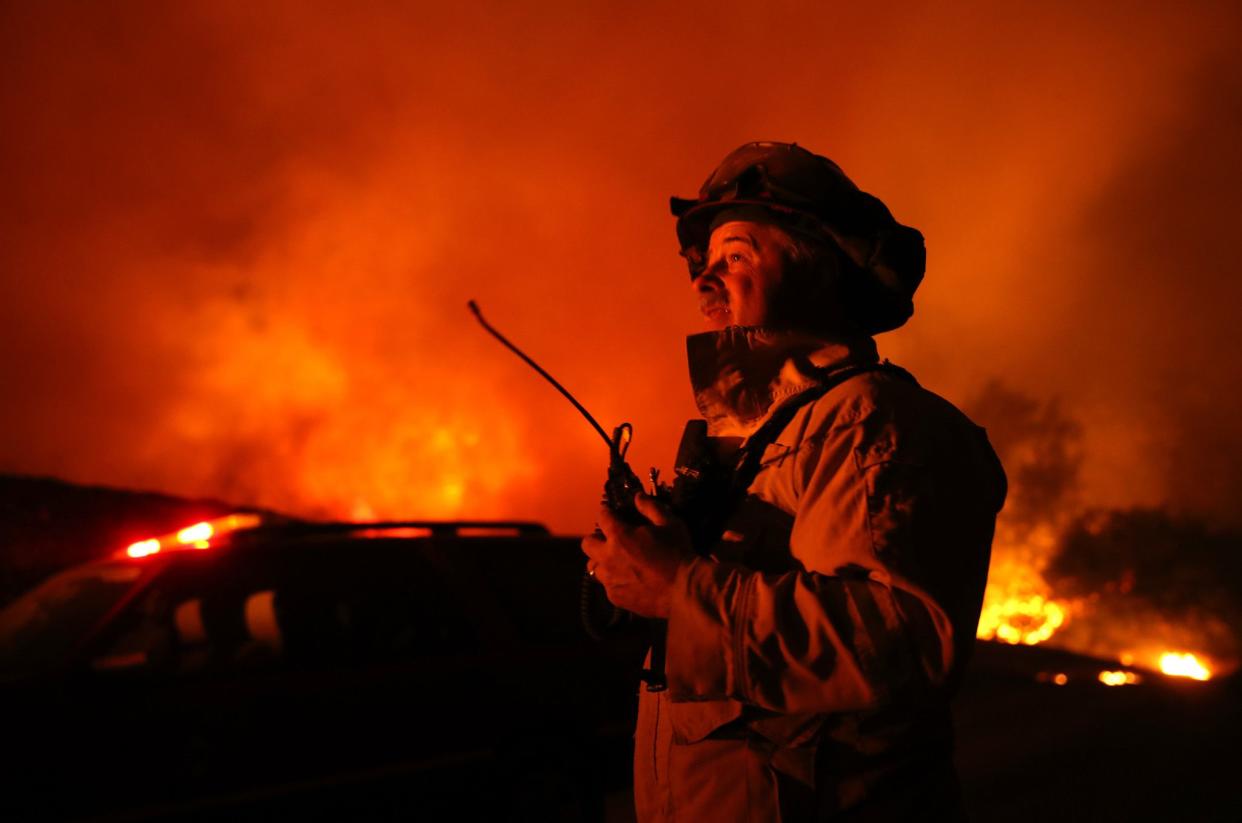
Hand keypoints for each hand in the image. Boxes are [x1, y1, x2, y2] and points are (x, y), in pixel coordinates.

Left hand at [580, 492, 694, 618]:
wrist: (684, 590)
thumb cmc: (678, 553)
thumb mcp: (670, 523)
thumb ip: (650, 507)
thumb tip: (637, 497)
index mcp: (619, 536)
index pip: (602, 517)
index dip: (606, 513)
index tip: (610, 513)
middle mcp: (608, 557)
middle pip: (587, 544)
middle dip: (596, 539)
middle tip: (611, 540)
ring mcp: (610, 579)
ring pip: (594, 567)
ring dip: (602, 561)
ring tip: (617, 561)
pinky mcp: (615, 597)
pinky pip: (607, 586)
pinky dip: (614, 580)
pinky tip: (628, 579)